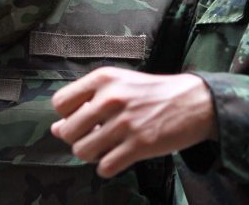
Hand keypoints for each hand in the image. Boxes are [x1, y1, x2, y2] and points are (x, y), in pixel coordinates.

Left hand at [50, 67, 217, 178]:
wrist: (192, 101)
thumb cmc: (150, 93)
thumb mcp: (117, 85)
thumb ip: (85, 102)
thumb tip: (56, 129)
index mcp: (102, 79)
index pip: (60, 103)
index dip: (65, 116)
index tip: (78, 120)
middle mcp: (110, 99)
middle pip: (68, 131)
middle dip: (76, 139)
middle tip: (91, 137)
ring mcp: (125, 123)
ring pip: (83, 151)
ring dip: (89, 155)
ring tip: (102, 149)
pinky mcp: (140, 145)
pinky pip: (105, 167)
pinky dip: (106, 168)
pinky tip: (115, 159)